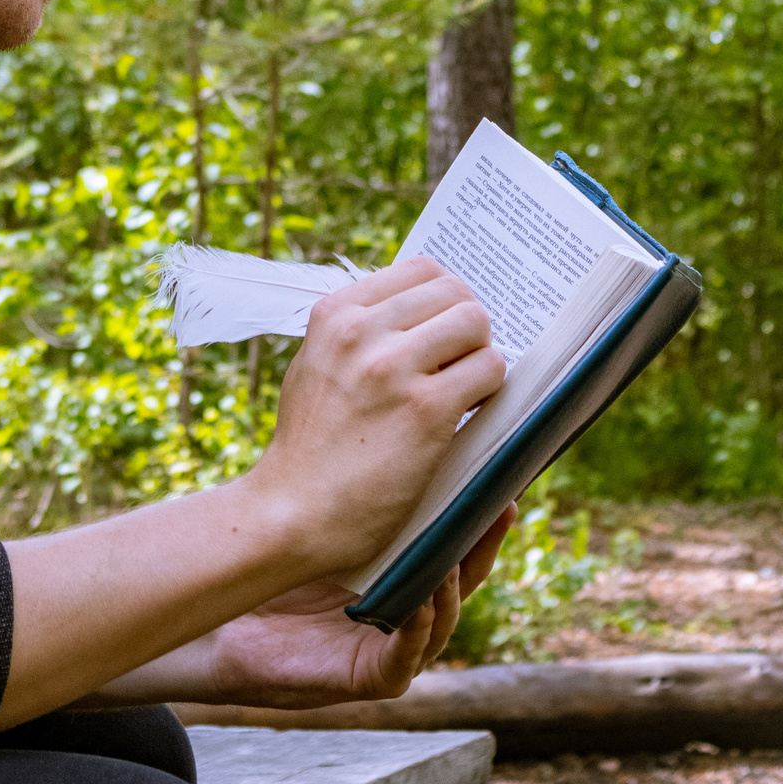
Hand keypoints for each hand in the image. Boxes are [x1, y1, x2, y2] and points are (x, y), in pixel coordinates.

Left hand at [200, 506, 515, 707]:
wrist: (234, 630)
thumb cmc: (281, 578)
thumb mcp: (327, 531)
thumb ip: (360, 500)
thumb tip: (384, 428)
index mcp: (405, 577)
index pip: (455, 545)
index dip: (479, 518)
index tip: (500, 481)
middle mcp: (411, 612)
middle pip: (463, 580)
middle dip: (483, 547)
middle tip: (501, 509)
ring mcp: (397, 648)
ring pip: (442, 620)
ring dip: (451, 589)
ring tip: (455, 557)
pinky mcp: (374, 678)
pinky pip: (404, 657)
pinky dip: (415, 632)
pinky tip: (420, 606)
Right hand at [244, 256, 506, 575]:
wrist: (292, 514)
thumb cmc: (309, 449)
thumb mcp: (315, 368)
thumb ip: (358, 334)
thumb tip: (419, 313)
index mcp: (333, 314)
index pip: (420, 269)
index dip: (444, 300)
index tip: (445, 332)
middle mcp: (360, 331)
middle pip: (455, 292)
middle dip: (467, 328)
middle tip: (461, 365)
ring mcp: (392, 368)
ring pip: (476, 323)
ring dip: (481, 356)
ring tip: (463, 389)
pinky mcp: (424, 410)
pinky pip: (489, 370)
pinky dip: (490, 390)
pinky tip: (467, 413)